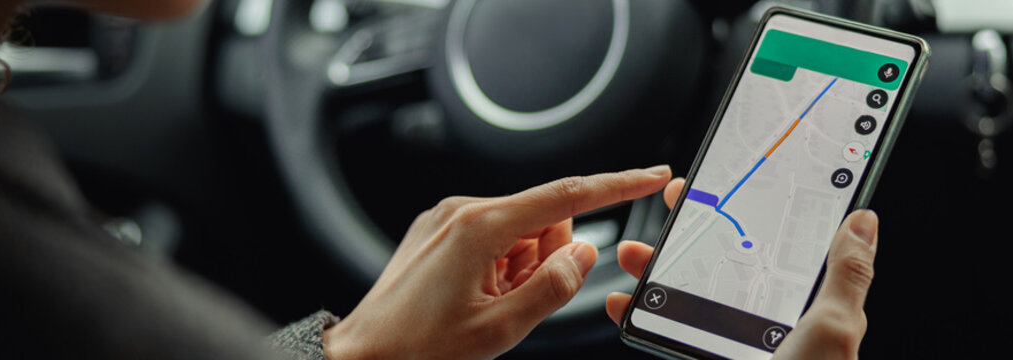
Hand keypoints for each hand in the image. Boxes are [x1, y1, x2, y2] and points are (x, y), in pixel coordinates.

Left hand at [323, 166, 672, 358]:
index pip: (566, 197)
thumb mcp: (498, 330)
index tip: (650, 177)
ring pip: (520, 231)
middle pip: (544, 219)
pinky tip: (474, 295)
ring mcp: (447, 219)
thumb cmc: (419, 350)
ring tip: (487, 303)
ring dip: (520, 267)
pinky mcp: (438, 230)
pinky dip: (499, 265)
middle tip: (515, 302)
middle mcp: (462, 211)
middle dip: (546, 258)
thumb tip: (582, 256)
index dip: (616, 186)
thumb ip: (552, 288)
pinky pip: (492, 237)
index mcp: (480, 228)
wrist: (362, 357)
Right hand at [605, 178, 878, 359]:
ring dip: (657, 266)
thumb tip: (865, 222)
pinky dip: (640, 314)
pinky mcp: (700, 354)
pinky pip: (666, 331)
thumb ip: (847, 275)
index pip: (779, 245)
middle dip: (695, 230)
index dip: (756, 208)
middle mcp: (764, 323)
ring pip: (687, 290)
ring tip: (636, 252)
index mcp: (802, 309)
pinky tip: (625, 304)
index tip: (734, 180)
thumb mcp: (835, 330)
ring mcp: (729, 342)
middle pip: (724, 260)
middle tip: (677, 203)